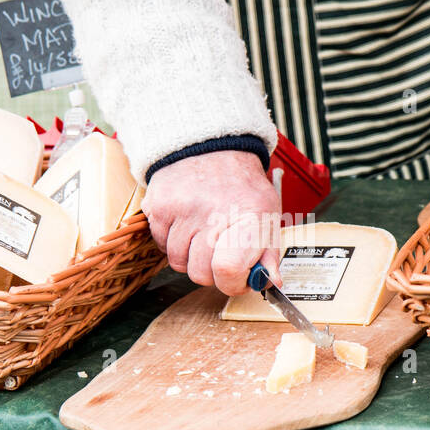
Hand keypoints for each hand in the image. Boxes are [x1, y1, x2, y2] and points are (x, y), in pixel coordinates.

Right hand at [144, 149, 281, 295]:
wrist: (210, 147)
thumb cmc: (241, 187)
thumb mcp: (266, 214)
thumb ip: (268, 253)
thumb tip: (270, 282)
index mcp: (249, 216)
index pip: (228, 269)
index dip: (232, 282)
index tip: (237, 276)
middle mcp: (213, 212)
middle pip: (201, 274)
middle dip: (210, 271)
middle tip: (218, 250)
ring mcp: (183, 210)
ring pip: (178, 263)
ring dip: (189, 256)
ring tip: (201, 233)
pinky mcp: (159, 207)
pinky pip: (161, 245)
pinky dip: (172, 241)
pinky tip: (185, 223)